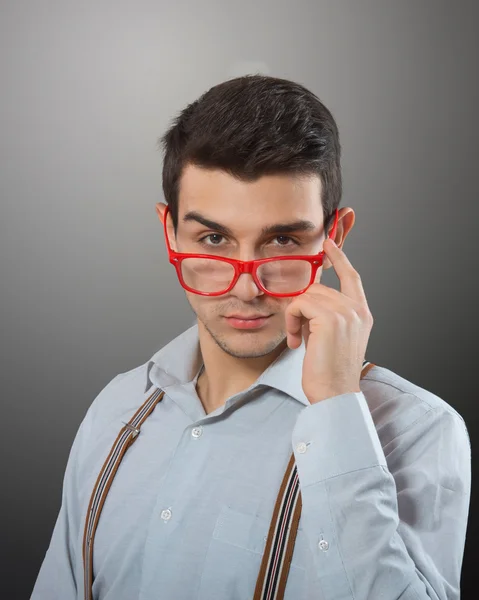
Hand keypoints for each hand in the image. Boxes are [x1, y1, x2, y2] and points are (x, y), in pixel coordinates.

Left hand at [284, 238, 373, 404]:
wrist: (334, 395)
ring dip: (294, 317)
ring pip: (307, 295)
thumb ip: (325, 314)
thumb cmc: (330, 371)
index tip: (328, 243)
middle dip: (301, 306)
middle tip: (297, 332)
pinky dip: (290, 321)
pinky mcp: (330, 319)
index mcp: (362, 314)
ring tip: (297, 340)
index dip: (339, 257)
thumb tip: (304, 298)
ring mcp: (346, 313)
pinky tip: (294, 342)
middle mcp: (357, 310)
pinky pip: (299, 305)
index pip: (352, 276)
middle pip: (319, 287)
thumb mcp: (332, 337)